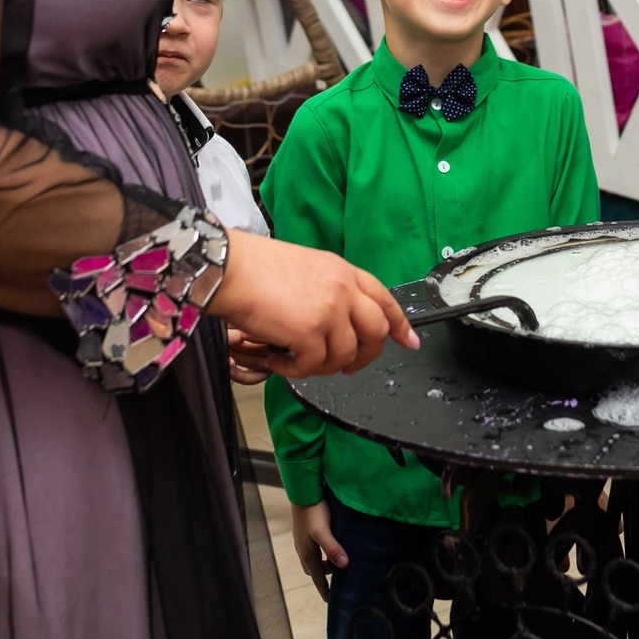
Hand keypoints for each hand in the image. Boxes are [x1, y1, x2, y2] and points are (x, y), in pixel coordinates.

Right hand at [212, 235, 417, 378]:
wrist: (229, 268)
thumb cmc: (256, 267)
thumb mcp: (307, 266)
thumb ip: (330, 289)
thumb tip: (339, 320)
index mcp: (344, 271)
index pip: (385, 299)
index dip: (400, 324)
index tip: (409, 341)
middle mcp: (343, 289)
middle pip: (376, 332)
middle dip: (365, 357)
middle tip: (347, 368)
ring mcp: (329, 311)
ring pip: (345, 355)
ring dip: (321, 366)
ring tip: (297, 360)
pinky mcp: (309, 333)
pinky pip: (313, 366)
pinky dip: (295, 371)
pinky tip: (278, 361)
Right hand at [291, 500, 346, 601]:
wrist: (303, 490)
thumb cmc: (314, 510)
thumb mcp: (323, 531)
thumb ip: (332, 548)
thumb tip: (344, 566)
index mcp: (307, 552)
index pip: (317, 577)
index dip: (324, 589)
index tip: (330, 601)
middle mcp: (303, 548)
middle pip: (314, 569)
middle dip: (324, 577)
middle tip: (338, 581)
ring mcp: (303, 539)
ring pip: (313, 558)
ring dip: (324, 563)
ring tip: (339, 561)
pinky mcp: (306, 530)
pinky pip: (313, 548)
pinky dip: (322, 552)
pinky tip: (332, 544)